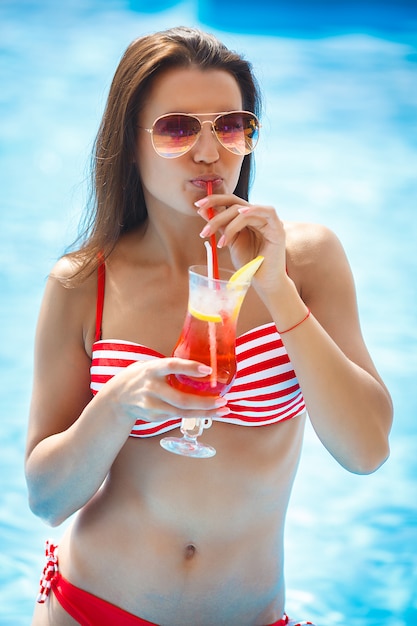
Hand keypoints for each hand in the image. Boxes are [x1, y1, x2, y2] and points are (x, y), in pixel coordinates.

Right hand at [102, 357, 229, 424]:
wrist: (117, 398)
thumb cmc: (141, 377)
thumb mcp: (150, 366)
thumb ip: (169, 367)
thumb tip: (199, 366)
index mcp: (151, 370)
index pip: (171, 366)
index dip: (189, 367)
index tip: (207, 369)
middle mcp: (151, 388)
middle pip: (181, 399)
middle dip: (204, 402)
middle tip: (223, 400)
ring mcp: (152, 405)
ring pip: (182, 412)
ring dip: (205, 412)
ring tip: (223, 410)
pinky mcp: (155, 416)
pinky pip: (178, 416)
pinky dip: (195, 415)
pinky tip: (208, 412)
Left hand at [196, 193, 287, 293]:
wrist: (263, 282)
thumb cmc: (249, 263)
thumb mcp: (230, 241)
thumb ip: (220, 226)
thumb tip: (203, 210)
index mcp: (248, 218)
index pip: (230, 202)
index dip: (214, 200)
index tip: (197, 206)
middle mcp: (258, 217)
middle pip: (235, 203)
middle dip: (216, 210)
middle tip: (205, 228)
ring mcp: (269, 222)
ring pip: (245, 210)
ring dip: (228, 223)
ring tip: (221, 242)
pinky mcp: (278, 229)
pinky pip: (268, 212)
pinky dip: (253, 210)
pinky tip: (240, 215)